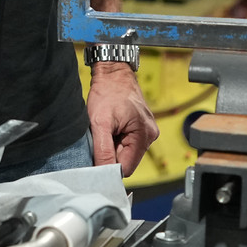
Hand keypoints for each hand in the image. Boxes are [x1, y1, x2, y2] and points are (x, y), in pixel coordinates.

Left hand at [86, 62, 157, 176]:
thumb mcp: (100, 122)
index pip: (126, 167)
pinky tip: (111, 127)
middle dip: (111, 153)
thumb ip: (103, 150)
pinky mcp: (141, 127)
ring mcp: (147, 131)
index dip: (110, 166)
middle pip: (127, 160)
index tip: (96, 158)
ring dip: (113, 145)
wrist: (112, 72)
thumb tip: (103, 173)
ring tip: (106, 129)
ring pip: (126, 151)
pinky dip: (116, 138)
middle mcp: (150, 135)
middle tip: (100, 137)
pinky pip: (127, 142)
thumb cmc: (107, 92)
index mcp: (144, 135)